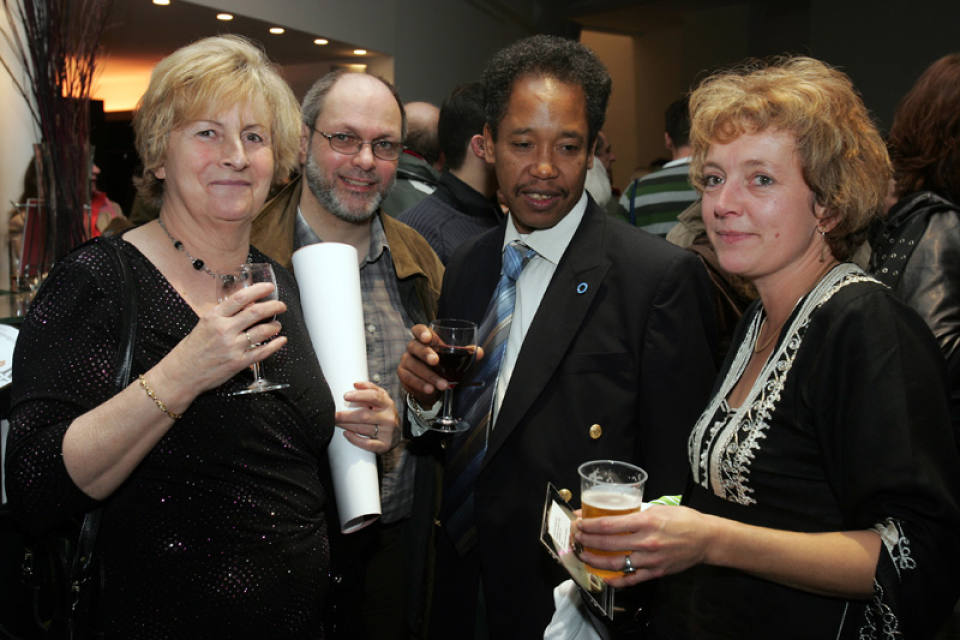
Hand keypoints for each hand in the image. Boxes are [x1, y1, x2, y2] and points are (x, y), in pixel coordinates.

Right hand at [158, 282, 285, 395]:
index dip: (258, 290)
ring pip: (262, 331)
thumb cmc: (193, 349)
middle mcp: (224, 330)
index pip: (240, 298)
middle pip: (255, 312)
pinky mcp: (238, 362)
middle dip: (273, 306)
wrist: (182, 374)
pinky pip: (262, 351)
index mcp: (214, 317)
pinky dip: (275, 345)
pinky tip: (281, 340)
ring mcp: (232, 347)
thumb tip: (248, 304)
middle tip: (281, 306)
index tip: (269, 287)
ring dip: (274, 326)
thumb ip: (224, 314)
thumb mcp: (205, 324)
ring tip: (277, 325)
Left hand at [337, 381, 399, 453]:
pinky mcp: (384, 445)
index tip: (345, 396)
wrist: (397, 433)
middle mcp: (389, 418)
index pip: (374, 397)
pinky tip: (347, 434)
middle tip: (333, 415)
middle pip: (364, 415)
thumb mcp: (382, 398)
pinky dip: (355, 439)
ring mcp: (387, 432)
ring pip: (363, 429)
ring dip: (347, 426)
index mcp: (387, 404)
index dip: (359, 396)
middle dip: (346, 415)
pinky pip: (367, 444)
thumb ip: (370, 388)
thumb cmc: (384, 413)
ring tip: (336, 422)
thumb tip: (355, 384)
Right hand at [397, 323, 483, 405]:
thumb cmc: (443, 366)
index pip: (418, 330)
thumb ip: (466, 354)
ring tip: (442, 384)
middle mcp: (412, 347)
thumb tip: (479, 352)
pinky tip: (430, 389)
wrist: (431, 387)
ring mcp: (406, 360)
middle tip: (436, 361)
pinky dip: (421, 384)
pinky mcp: (403, 374)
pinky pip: (409, 378)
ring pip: (413, 365)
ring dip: (429, 375)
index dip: (422, 332)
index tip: (428, 338)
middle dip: (425, 354)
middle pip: (415, 347)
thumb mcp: (455, 359)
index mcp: (424, 339)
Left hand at [574, 505, 713, 587]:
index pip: (609, 524)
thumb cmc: (685, 520)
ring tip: (584, 555)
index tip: (580, 523)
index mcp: (646, 521)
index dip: (590, 525)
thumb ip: (637, 513)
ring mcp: (650, 559)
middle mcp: (646, 541)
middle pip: (608, 543)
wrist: (707, 539)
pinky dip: (615, 581)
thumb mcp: (659, 509)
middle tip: (577, 538)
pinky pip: (631, 579)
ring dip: (595, 560)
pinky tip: (604, 577)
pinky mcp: (655, 572)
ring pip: (615, 563)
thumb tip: (614, 514)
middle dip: (587, 540)